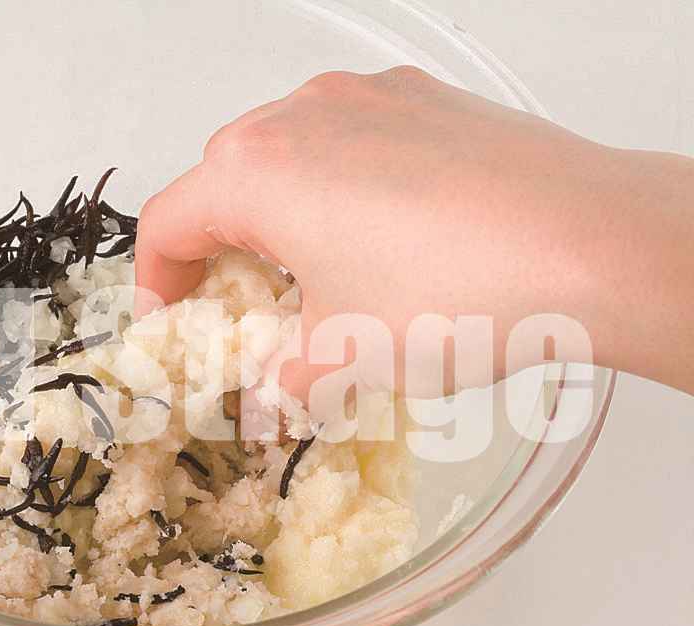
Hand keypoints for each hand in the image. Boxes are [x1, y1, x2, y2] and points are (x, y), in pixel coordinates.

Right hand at [135, 66, 693, 397]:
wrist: (592, 241)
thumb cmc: (450, 296)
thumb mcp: (343, 359)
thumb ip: (279, 384)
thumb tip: (265, 405)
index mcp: (255, 173)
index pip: (166, 223)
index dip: (156, 284)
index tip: (176, 329)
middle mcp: (298, 115)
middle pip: (220, 182)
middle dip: (216, 251)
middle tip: (241, 312)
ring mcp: (364, 97)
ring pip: (285, 155)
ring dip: (276, 216)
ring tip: (315, 276)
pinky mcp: (422, 98)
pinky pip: (348, 140)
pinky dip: (336, 187)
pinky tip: (382, 237)